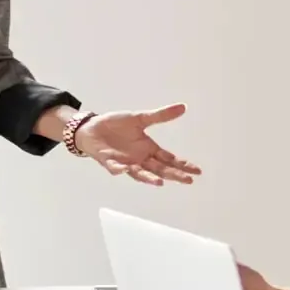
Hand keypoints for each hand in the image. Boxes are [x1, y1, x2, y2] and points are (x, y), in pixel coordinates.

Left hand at [75, 103, 201, 186]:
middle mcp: (140, 159)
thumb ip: (160, 116)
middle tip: (187, 180)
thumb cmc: (116, 125)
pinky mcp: (109, 161)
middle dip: (173, 175)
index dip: (183, 165)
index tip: (197, 171)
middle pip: (160, 169)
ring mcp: (125, 162)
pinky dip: (119, 169)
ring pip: (140, 173)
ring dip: (148, 178)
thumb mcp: (140, 118)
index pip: (170, 159)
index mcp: (149, 149)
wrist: (92, 128)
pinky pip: (114, 167)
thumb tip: (183, 107)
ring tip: (160, 182)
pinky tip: (125, 169)